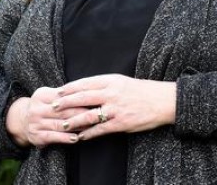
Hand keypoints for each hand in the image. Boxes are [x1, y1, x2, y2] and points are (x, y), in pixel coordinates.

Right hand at [5, 87, 86, 147]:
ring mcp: (35, 123)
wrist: (21, 120)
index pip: (63, 97)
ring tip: (90, 127)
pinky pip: (53, 137)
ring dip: (77, 127)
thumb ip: (64, 93)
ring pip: (60, 124)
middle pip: (63, 111)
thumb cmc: (43, 106)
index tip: (94, 101)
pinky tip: (76, 138)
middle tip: (97, 115)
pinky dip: (65, 138)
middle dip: (82, 113)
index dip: (79, 99)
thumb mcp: (48, 95)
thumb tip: (86, 91)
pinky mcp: (36, 135)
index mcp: (41, 96)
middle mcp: (36, 109)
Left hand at [54, 74, 176, 141]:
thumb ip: (105, 84)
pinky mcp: (121, 123)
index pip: (85, 82)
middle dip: (66, 102)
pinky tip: (80, 136)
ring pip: (88, 114)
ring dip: (74, 120)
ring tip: (63, 124)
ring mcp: (116, 108)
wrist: (163, 101)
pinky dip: (89, 133)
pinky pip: (100, 129)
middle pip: (83, 96)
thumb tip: (86, 89)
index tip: (58, 91)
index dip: (70, 87)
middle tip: (53, 106)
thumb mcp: (122, 81)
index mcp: (111, 80)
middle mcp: (111, 93)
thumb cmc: (142, 91)